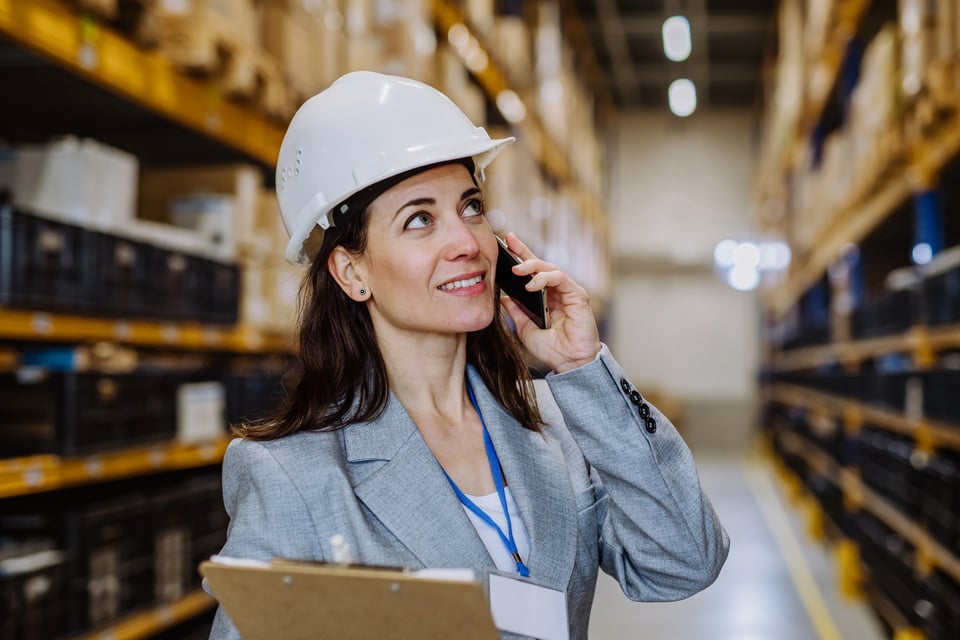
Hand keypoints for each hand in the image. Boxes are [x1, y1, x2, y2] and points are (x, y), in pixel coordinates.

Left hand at [499, 233, 600, 372]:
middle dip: (523, 251)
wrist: (569, 364)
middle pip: (540, 264)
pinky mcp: (577, 295)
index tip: (504, 244)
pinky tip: (531, 284)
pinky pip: (560, 278)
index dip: (519, 256)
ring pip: (550, 267)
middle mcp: (557, 291)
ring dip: (532, 265)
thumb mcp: (525, 328)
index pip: (531, 272)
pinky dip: (545, 278)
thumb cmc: (552, 349)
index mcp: (545, 297)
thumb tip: (502, 296)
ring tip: (516, 269)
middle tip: (509, 242)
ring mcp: (568, 291)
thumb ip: (516, 311)